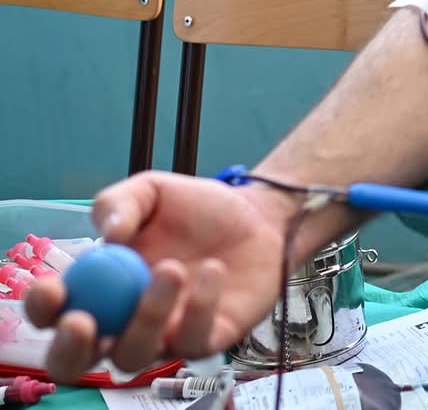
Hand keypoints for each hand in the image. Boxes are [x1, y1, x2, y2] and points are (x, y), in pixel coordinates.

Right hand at [24, 171, 293, 382]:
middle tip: (84, 322)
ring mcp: (162, 336)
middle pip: (76, 361)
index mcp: (97, 287)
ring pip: (133, 356)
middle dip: (71, 350)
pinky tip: (213, 270)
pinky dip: (200, 307)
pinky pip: (192, 343)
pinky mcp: (205, 341)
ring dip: (146, 317)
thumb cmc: (196, 208)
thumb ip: (119, 203)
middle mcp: (121, 321)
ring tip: (173, 269)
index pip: (52, 313)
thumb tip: (107, 235)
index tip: (54, 289)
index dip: (43, 308)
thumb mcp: (151, 191)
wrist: (258, 215)